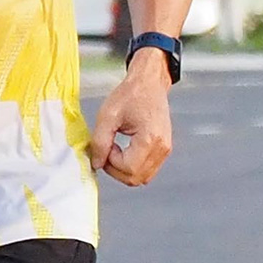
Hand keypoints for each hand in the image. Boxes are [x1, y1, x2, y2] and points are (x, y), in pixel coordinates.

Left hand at [91, 53, 173, 184]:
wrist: (149, 83)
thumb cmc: (131, 94)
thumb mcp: (107, 116)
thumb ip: (99, 142)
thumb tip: (97, 164)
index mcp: (150, 138)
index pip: (128, 169)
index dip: (111, 163)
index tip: (105, 147)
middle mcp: (162, 147)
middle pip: (136, 178)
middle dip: (116, 170)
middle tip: (107, 151)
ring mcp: (165, 150)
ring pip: (142, 178)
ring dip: (124, 170)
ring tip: (116, 150)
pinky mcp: (164, 149)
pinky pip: (147, 170)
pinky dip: (133, 167)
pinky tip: (125, 151)